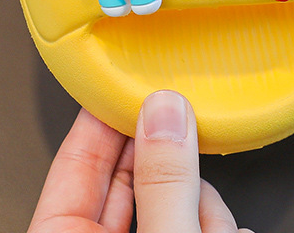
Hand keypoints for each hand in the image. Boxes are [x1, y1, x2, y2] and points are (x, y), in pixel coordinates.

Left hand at [28, 91, 252, 232]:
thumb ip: (163, 184)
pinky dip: (217, 226)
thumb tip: (166, 114)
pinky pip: (202, 222)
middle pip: (135, 177)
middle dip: (171, 160)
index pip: (76, 161)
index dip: (102, 114)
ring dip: (205, 207)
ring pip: (177, 200)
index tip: (128, 76)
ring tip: (214, 228)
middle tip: (186, 121)